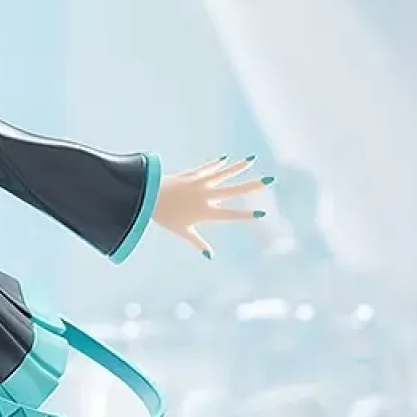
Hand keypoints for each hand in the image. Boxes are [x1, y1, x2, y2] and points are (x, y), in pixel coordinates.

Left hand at [152, 156, 271, 257]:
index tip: (262, 213)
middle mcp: (206, 196)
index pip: (231, 214)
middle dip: (252, 186)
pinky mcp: (192, 175)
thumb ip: (198, 243)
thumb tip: (210, 256)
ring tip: (251, 160)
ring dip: (238, 167)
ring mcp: (200, 183)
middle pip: (233, 190)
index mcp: (205, 212)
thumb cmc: (165, 217)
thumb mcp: (183, 232)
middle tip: (269, 180)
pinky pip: (207, 169)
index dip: (247, 214)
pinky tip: (226, 159)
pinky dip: (216, 164)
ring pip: (223, 174)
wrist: (148, 198)